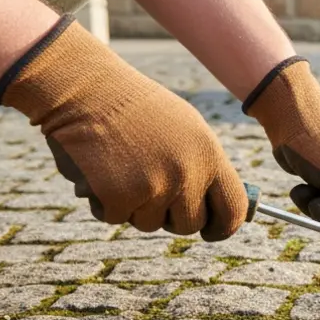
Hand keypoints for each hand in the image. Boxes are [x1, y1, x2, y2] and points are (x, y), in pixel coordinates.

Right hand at [0, 17, 246, 239]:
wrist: (85, 89)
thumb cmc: (133, 107)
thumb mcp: (185, 128)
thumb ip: (203, 165)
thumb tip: (218, 203)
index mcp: (209, 154)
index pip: (234, 208)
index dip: (223, 227)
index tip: (211, 231)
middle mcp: (188, 173)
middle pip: (190, 225)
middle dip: (169, 217)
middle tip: (149, 192)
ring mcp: (156, 186)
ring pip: (150, 224)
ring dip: (134, 208)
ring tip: (121, 170)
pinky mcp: (121, 196)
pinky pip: (116, 218)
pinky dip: (104, 203)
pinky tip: (99, 173)